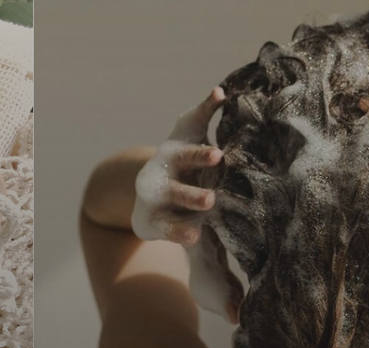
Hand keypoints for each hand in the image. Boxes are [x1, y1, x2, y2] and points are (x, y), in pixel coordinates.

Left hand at [129, 87, 246, 322]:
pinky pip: (195, 115)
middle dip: (189, 195)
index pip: (170, 225)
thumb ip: (216, 285)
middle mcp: (165, 186)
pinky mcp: (183, 131)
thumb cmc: (179, 225)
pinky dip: (206, 105)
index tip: (193, 235)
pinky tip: (221, 94)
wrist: (140, 183)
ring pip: (183, 155)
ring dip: (197, 155)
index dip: (179, 229)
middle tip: (207, 199)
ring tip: (218, 155)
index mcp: (165, 216)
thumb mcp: (192, 253)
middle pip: (176, 192)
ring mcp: (172, 158)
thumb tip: (235, 322)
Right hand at [131, 88, 225, 244]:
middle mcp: (164, 167)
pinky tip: (194, 235)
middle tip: (218, 156)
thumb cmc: (181, 163)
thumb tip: (221, 90)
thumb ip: (203, 114)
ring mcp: (156, 194)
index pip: (191, 131)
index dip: (204, 123)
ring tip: (211, 201)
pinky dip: (180, 231)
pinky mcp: (152, 221)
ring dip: (191, 196)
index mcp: (177, 148)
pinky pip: (168, 227)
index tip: (219, 123)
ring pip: (174, 193)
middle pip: (181, 159)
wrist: (147, 197)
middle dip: (198, 156)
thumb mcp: (188, 137)